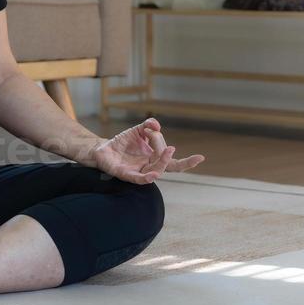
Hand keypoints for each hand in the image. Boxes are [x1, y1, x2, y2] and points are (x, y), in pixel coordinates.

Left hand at [88, 118, 203, 185]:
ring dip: (162, 162)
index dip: (188, 162)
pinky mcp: (126, 175)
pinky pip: (138, 179)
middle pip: (167, 167)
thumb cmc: (122, 142)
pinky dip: (146, 178)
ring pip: (156, 171)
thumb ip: (149, 125)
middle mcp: (149, 167)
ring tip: (167, 150)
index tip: (201, 157)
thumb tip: (157, 126)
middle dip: (180, 163)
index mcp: (154, 158)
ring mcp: (139, 172)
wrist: (102, 149)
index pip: (173, 161)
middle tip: (175, 148)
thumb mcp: (138, 130)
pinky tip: (154, 175)